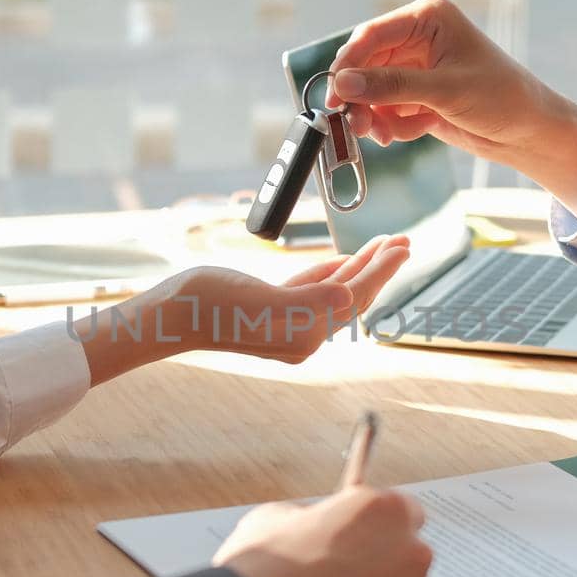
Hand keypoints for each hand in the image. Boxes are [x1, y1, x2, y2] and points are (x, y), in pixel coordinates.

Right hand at [175, 233, 409, 362]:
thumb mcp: (260, 299)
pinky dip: (333, 274)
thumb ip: (308, 299)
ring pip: (336, 291)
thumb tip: (348, 299)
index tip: (404, 247)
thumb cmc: (210, 304)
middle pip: (353, 295)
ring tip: (385, 245)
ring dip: (362, 267)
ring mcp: (288, 325)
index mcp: (305, 333)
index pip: (354, 297)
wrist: (170, 316)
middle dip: (380, 267)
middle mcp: (303, 335)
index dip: (381, 270)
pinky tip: (347, 263)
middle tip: (405, 240)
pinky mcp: (273, 312)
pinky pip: (314, 292)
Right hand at [215, 486, 435, 576]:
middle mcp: (412, 553)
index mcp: (385, 510)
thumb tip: (319, 528)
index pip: (404, 512)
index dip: (379, 528)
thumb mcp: (278, 518)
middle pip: (408, 557)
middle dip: (382, 568)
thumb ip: (314, 518)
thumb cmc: (261, 571)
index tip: (363, 541)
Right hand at [328, 0, 576, 216]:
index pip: (371, 35)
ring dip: (373, 115)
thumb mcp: (445, 91)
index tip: (333, 96)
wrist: (529, 131)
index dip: (347, 65)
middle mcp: (418, 36)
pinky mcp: (417, 93)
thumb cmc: (501, 98)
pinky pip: (386, 108)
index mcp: (427, 17)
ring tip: (383, 136)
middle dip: (360, 97)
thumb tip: (342, 85)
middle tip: (355, 125)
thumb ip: (391, 87)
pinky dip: (392, 125)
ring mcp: (416, 66)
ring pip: (371, 90)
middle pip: (365, 64)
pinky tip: (413, 132)